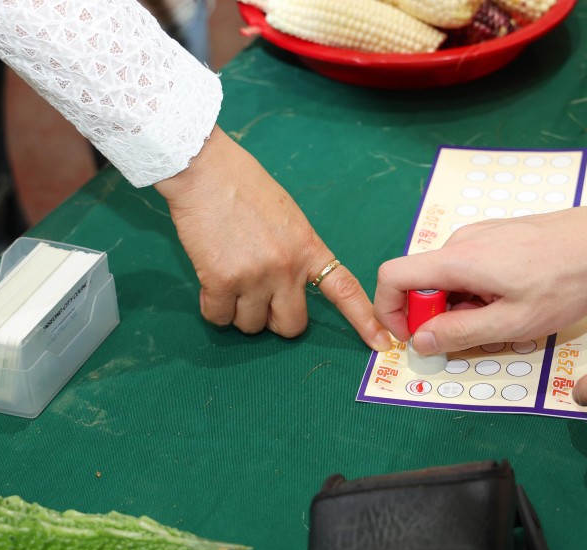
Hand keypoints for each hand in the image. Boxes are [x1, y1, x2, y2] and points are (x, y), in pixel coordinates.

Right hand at [155, 126, 391, 350]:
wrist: (205, 171)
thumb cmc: (244, 187)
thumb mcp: (289, 218)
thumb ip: (297, 252)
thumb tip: (293, 284)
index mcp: (309, 249)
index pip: (345, 290)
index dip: (364, 321)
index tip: (381, 342)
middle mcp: (287, 268)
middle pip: (291, 326)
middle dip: (275, 320)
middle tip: (259, 298)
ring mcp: (255, 276)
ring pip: (252, 326)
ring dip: (240, 313)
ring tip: (231, 280)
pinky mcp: (221, 281)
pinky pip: (219, 318)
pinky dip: (213, 308)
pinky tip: (211, 283)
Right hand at [375, 204, 586, 353]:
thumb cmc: (565, 282)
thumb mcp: (513, 322)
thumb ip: (460, 333)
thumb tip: (420, 341)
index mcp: (456, 260)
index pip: (392, 277)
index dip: (391, 312)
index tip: (417, 338)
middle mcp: (459, 241)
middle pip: (421, 281)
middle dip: (436, 315)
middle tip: (477, 336)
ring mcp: (478, 235)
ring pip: (448, 278)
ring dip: (461, 306)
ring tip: (506, 318)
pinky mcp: (495, 236)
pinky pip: (468, 268)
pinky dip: (477, 292)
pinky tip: (515, 300)